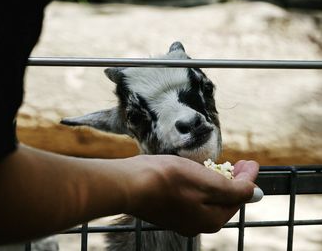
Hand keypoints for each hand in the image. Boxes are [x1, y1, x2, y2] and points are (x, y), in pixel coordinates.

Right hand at [122, 155, 260, 235]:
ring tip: (219, 167)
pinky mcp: (169, 211)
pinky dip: (200, 186)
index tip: (251, 162)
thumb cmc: (168, 180)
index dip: (247, 178)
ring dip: (217, 183)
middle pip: (224, 200)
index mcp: (212, 219)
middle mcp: (199, 224)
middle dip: (233, 181)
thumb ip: (234, 190)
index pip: (239, 197)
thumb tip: (256, 192)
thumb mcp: (207, 182)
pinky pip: (193, 199)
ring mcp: (182, 219)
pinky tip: (197, 175)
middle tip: (238, 163)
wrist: (129, 185)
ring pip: (208, 199)